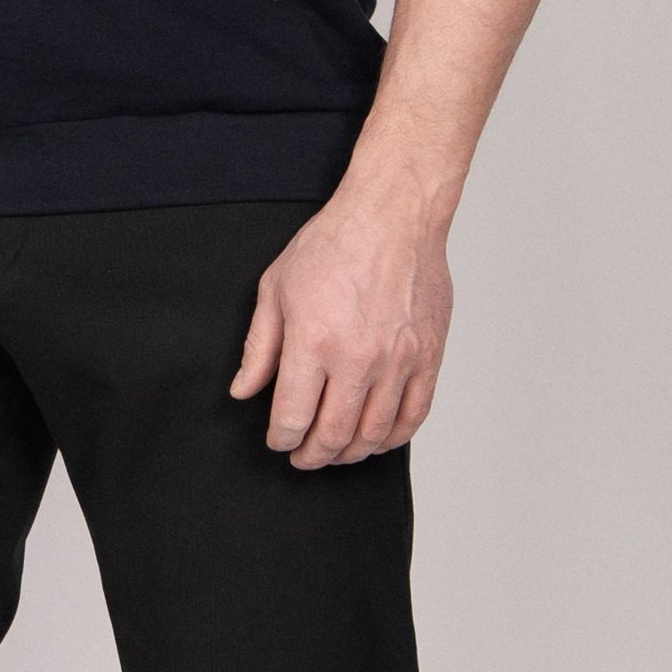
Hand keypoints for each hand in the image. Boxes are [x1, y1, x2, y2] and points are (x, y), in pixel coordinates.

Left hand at [229, 189, 452, 467]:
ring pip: (374, 434)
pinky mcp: (429, 356)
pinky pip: (413, 416)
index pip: (293, 418)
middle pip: (333, 435)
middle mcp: (357, 358)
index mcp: (313, 341)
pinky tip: (377, 439)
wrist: (394, 214)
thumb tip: (243, 391)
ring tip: (337, 452)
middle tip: (304, 456)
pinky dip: (393, 438)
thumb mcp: (276, 288)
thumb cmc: (334, 243)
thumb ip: (260, 347)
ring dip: (351, 453)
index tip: (279, 440)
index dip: (281, 440)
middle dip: (313, 455)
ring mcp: (398, 360)